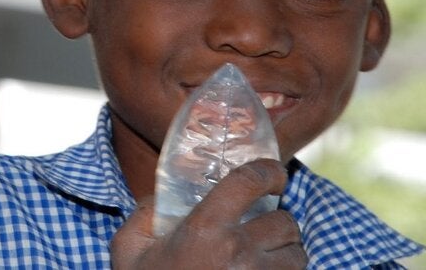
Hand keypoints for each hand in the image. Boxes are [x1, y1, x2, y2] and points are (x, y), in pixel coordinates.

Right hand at [111, 159, 306, 268]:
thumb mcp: (128, 247)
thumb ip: (145, 214)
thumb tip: (164, 198)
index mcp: (204, 229)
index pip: (248, 182)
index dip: (268, 170)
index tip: (273, 172)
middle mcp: (237, 252)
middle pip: (284, 221)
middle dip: (276, 220)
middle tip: (260, 226)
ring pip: (296, 254)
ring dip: (285, 251)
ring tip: (265, 255)